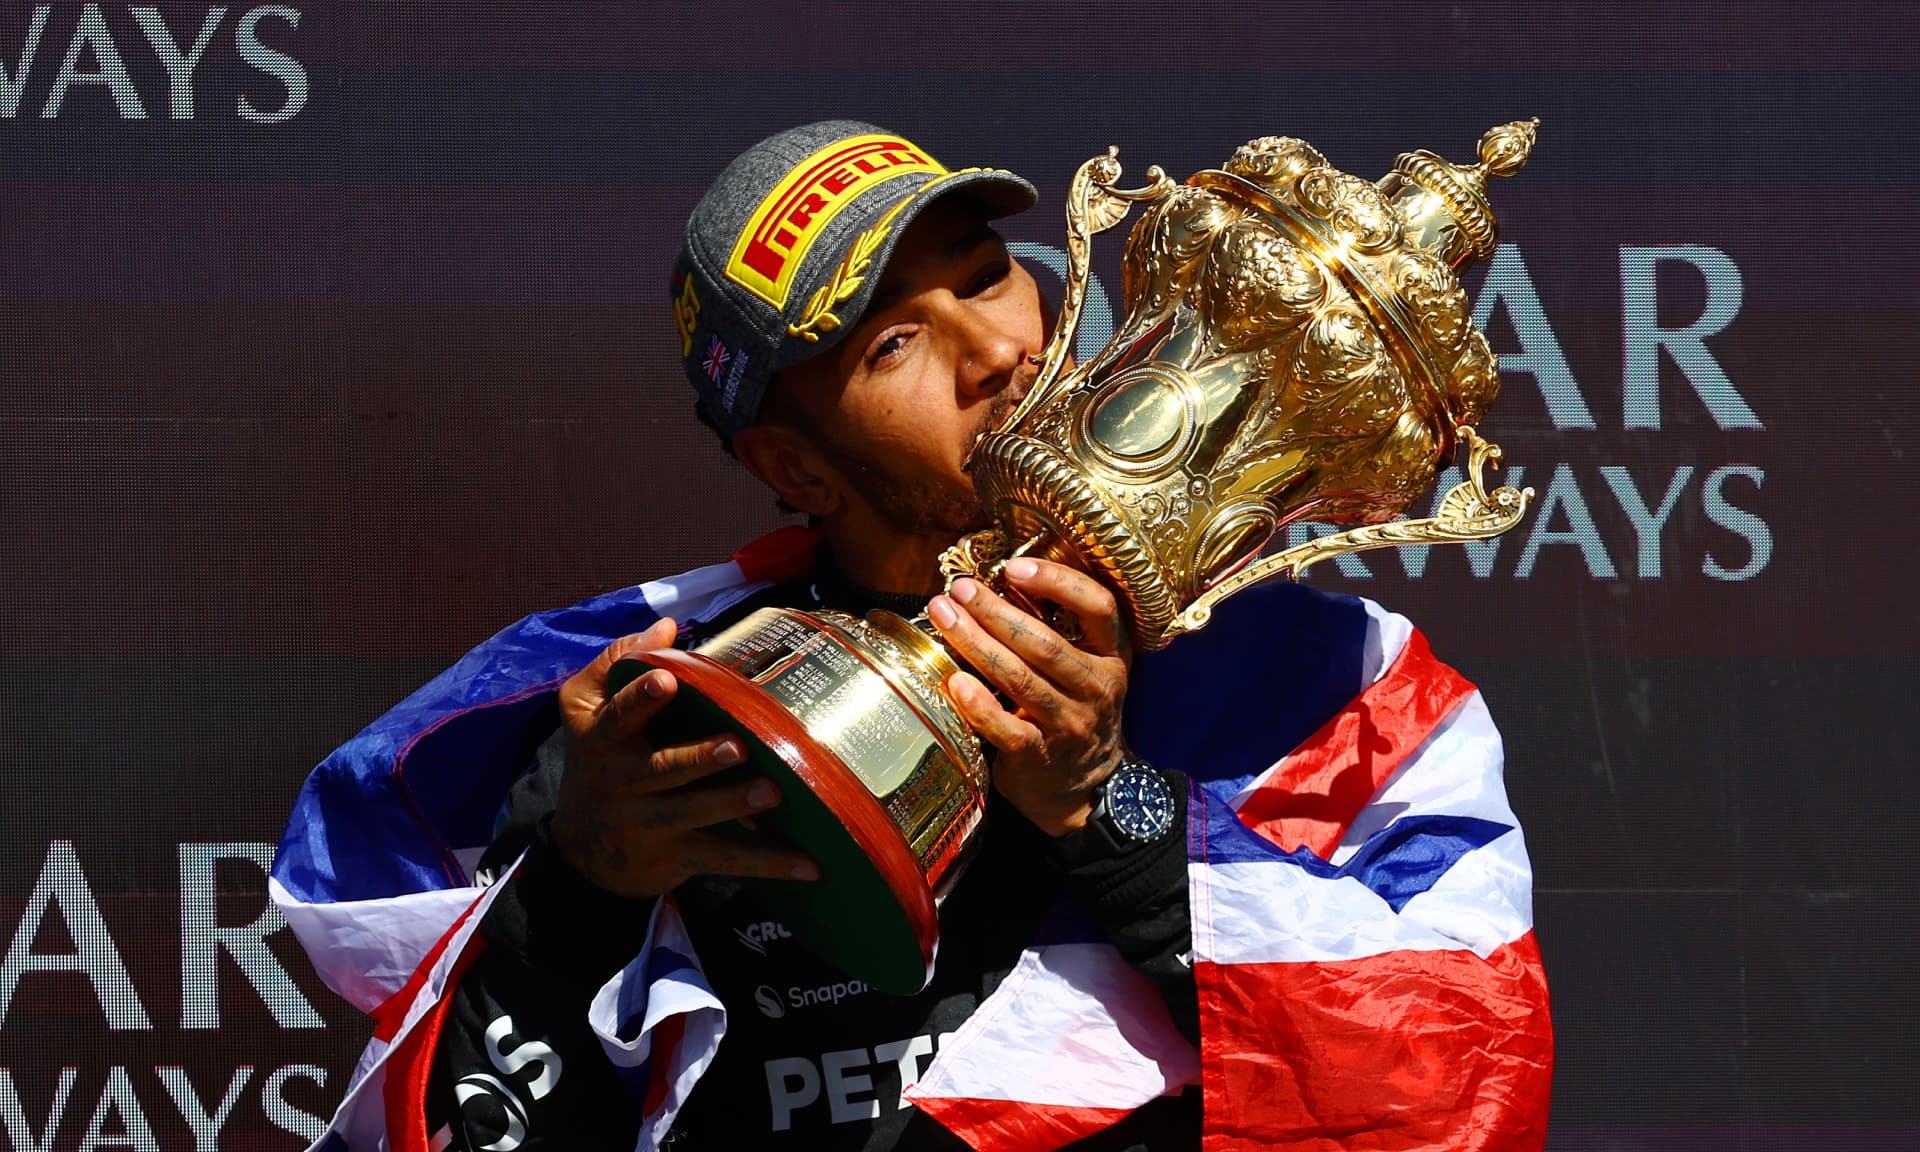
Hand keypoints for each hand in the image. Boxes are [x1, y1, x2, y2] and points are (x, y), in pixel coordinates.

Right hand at [550, 618, 820, 898]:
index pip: (618, 718)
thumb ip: (617, 664)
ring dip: (735, 805)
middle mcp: (625, 783)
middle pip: (663, 770)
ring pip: (695, 815)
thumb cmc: (598, 760)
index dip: (639, 699)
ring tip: (771, 792)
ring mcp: (651, 824)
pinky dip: (768, 863)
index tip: (667, 679)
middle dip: (699, 759)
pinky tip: (809, 865)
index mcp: (604, 740)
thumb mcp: (584, 709)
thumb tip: (666, 628)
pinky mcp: (678, 857)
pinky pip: (725, 860)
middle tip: (738, 746)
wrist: (582, 850)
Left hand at [926, 558, 1130, 835]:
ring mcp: (1070, 724)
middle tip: (959, 589)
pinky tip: (953, 680)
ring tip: (944, 616)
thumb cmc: (1073, 711)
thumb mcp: (1085, 669)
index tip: (1013, 567)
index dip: (1058, 582)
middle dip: (995, 611)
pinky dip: (978, 703)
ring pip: (1019, 678)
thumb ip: (1056, 632)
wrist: (1085, 788)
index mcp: (1111, 656)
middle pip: (1044, 643)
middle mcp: (1097, 687)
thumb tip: (994, 582)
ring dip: (976, 643)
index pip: (1099, 607)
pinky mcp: (1040, 755)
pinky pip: (1006, 727)